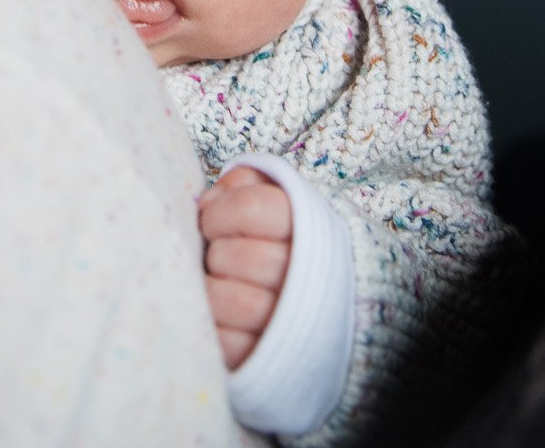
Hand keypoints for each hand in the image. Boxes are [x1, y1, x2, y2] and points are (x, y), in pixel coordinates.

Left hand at [198, 166, 292, 369]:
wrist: (334, 305)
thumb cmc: (290, 244)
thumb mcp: (280, 202)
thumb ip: (247, 186)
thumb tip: (210, 198)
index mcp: (310, 228)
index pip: (251, 208)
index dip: (220, 213)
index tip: (212, 220)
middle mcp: (307, 277)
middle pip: (241, 256)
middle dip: (218, 253)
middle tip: (218, 256)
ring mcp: (291, 322)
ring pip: (235, 302)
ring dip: (214, 290)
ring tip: (218, 285)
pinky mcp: (268, 358)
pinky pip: (230, 344)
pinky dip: (215, 327)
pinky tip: (219, 315)